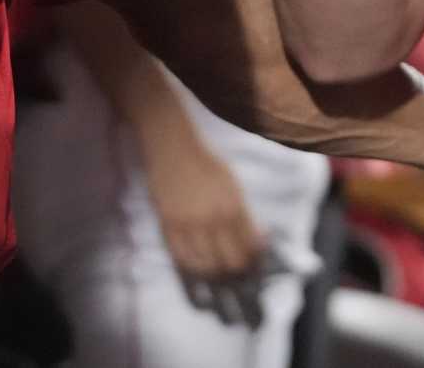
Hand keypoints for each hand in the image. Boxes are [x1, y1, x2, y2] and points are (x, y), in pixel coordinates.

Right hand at [139, 135, 269, 324]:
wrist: (174, 148)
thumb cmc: (208, 164)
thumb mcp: (233, 186)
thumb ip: (243, 215)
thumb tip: (255, 242)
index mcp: (234, 207)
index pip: (250, 249)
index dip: (255, 262)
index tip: (256, 266)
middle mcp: (213, 219)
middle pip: (229, 263)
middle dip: (237, 274)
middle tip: (238, 275)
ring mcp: (188, 225)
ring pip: (205, 267)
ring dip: (214, 275)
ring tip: (219, 275)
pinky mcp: (167, 227)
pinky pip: (181, 260)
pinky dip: (192, 270)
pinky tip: (199, 270)